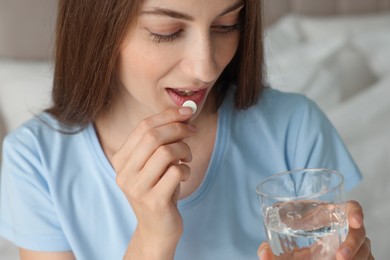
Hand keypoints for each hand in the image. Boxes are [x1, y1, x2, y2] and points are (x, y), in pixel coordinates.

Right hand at [112, 107, 195, 252]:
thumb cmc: (159, 190)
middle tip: (192, 131)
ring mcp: (137, 188)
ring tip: (186, 158)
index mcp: (121, 160)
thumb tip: (183, 115)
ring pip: (165, 152)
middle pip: (153, 137)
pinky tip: (183, 175)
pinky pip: (176, 172)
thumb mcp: (155, 164)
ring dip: (184, 150)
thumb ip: (162, 142)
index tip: (187, 111)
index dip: (168, 115)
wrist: (157, 228)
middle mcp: (124, 173)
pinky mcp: (153, 201)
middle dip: (178, 129)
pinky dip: (185, 169)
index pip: (143, 127)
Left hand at [257, 200, 373, 259]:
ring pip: (365, 251)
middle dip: (353, 244)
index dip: (355, 212)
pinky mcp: (361, 259)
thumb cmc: (298, 253)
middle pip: (360, 233)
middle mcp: (346, 232)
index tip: (355, 221)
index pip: (349, 209)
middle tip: (339, 257)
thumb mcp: (286, 252)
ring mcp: (356, 249)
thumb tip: (263, 251)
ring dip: (355, 257)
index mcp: (329, 219)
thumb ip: (273, 251)